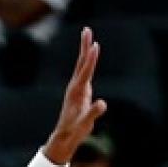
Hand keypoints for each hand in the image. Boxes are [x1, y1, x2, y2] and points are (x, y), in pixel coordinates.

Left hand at [42, 27, 107, 165]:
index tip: (95, 45)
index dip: (91, 59)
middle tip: (87, 30)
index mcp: (77, 92)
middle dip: (85, 46)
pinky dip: (88, 62)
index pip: (86, 72)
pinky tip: (90, 56)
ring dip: (85, 51)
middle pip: (81, 63)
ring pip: (82, 65)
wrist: (64, 136)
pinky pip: (85, 72)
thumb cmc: (74, 130)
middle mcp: (76, 86)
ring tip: (88, 36)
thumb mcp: (84, 124)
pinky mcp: (81, 91)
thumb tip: (103, 103)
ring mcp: (77, 88)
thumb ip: (93, 113)